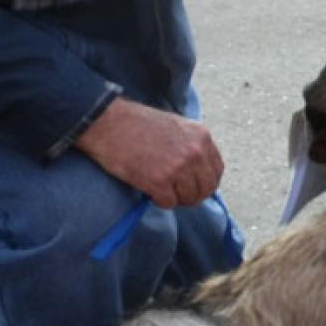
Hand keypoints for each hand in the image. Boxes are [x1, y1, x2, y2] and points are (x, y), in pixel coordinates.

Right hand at [75, 97, 224, 207]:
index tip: (195, 186)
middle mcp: (195, 153)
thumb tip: (200, 170)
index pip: (217, 170)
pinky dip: (160, 201)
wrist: (109, 123)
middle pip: (206, 188)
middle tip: (179, 195)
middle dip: (194, 195)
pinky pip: (169, 203)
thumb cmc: (138, 123)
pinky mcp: (159, 182)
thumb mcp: (177, 126)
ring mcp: (178, 168)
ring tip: (163, 190)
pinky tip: (151, 192)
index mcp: (202, 137)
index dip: (206, 182)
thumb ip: (193, 145)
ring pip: (189, 198)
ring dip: (177, 199)